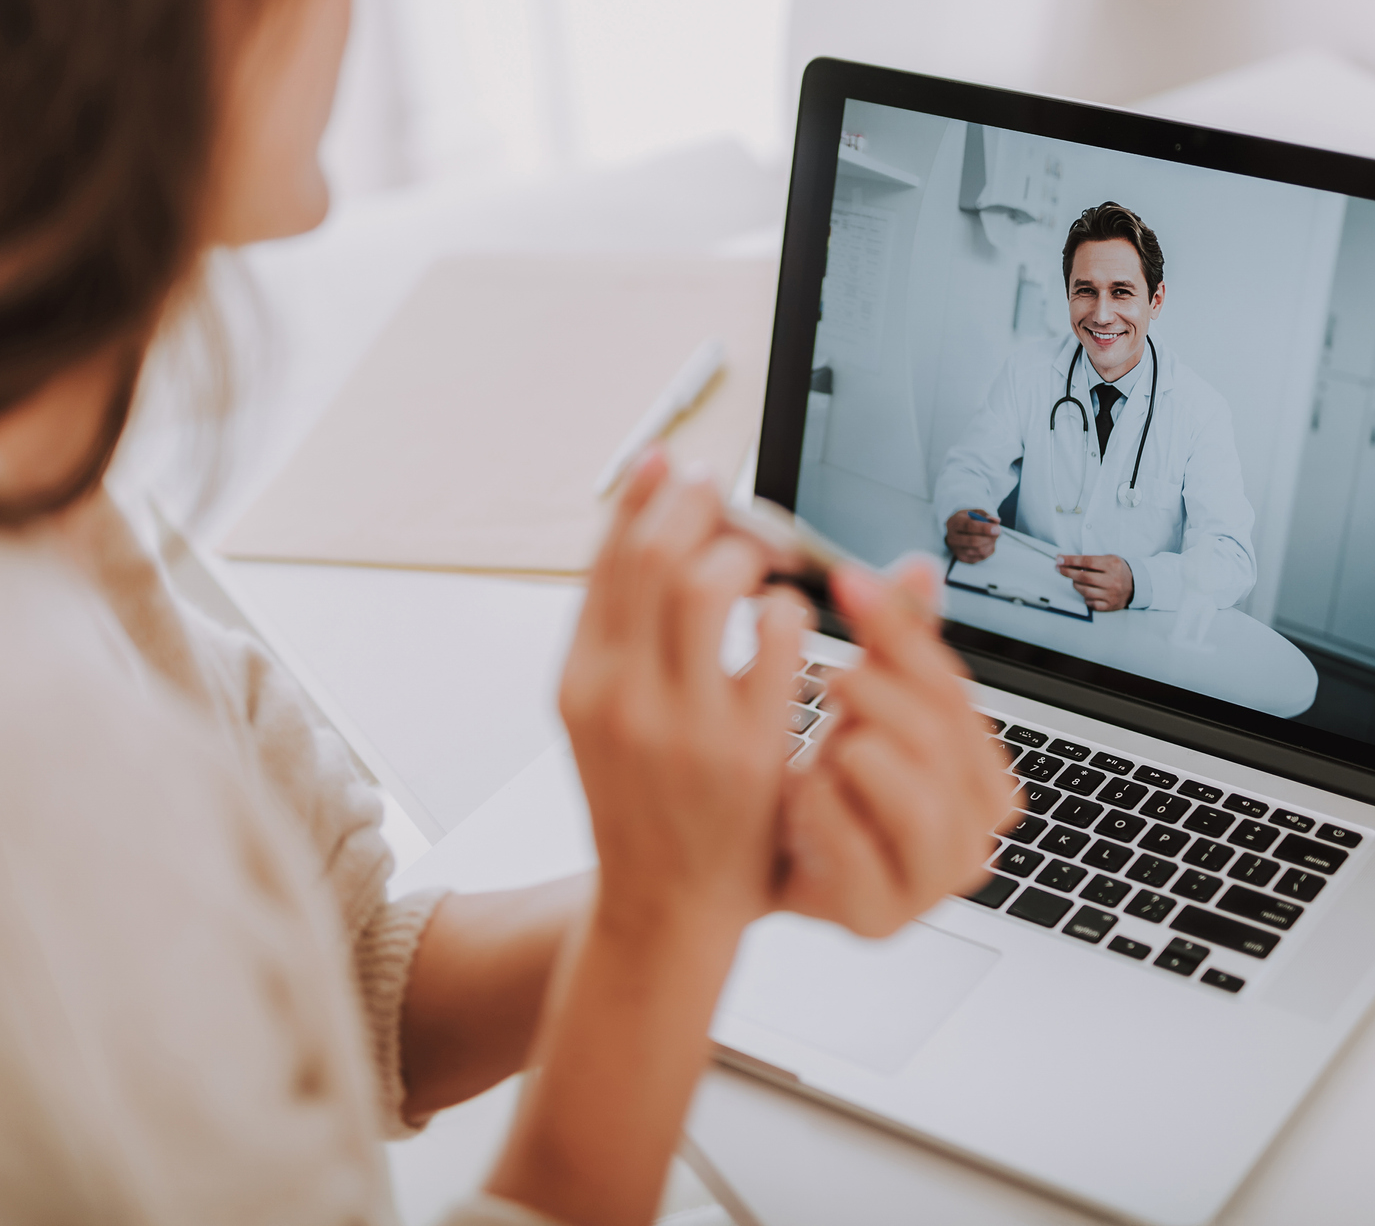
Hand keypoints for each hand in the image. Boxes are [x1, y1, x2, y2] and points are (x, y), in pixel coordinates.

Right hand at [559, 451, 810, 935]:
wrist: (663, 910)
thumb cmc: (647, 804)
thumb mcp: (605, 718)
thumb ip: (622, 633)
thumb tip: (644, 521)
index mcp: (579, 680)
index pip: (608, 557)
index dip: (648, 496)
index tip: (680, 465)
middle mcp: (617, 695)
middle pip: (658, 555)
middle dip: (705, 508)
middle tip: (736, 502)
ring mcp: (679, 724)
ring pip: (711, 583)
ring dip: (750, 553)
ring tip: (768, 563)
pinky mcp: (745, 750)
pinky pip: (779, 638)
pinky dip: (794, 610)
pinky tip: (796, 621)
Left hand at [775, 560, 1019, 936]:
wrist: (770, 868)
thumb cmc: (831, 787)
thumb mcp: (867, 707)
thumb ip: (897, 646)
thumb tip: (919, 567)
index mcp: (987, 777)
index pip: (954, 691)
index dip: (900, 631)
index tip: (848, 582)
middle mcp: (977, 833)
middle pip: (937, 738)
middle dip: (874, 695)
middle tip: (828, 677)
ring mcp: (933, 884)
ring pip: (911, 793)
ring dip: (852, 753)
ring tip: (821, 744)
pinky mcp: (881, 919)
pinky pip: (854, 845)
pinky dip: (819, 809)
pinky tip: (799, 793)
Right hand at [944, 509, 998, 562]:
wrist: (956, 531)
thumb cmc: (968, 520)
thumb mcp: (975, 512)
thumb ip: (986, 515)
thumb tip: (996, 521)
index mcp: (954, 523)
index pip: (969, 526)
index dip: (984, 528)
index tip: (997, 528)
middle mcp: (952, 538)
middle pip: (974, 541)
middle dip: (990, 537)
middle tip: (999, 531)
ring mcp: (957, 550)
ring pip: (979, 550)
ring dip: (991, 543)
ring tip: (993, 536)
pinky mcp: (963, 558)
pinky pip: (982, 556)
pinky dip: (989, 549)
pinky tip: (989, 542)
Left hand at [1056, 553, 1133, 611]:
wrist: (1136, 585)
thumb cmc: (1118, 570)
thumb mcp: (1109, 559)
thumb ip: (1091, 560)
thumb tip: (1067, 561)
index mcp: (1112, 565)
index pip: (1087, 561)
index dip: (1070, 560)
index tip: (1059, 559)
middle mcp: (1112, 580)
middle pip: (1083, 577)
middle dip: (1067, 572)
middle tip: (1059, 568)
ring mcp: (1111, 594)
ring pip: (1084, 590)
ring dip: (1075, 584)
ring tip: (1075, 580)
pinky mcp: (1109, 605)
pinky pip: (1090, 603)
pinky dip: (1085, 597)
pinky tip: (1086, 591)